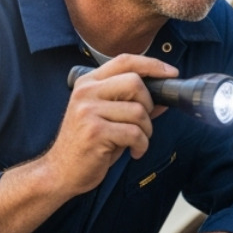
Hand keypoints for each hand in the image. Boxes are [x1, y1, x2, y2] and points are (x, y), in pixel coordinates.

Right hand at [45, 54, 175, 197]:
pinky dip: (141, 146)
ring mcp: (88, 111)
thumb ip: (133, 105)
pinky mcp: (95, 131)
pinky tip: (133, 152)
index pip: (124, 61)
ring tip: (136, 142)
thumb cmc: (88, 145)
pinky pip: (134, 133)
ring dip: (146, 130)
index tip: (171, 73)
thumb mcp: (109, 118)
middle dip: (149, 104)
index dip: (152, 64)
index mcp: (88, 83)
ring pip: (138, 111)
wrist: (60, 172)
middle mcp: (86, 92)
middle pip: (135, 82)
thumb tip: (164, 99)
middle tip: (143, 124)